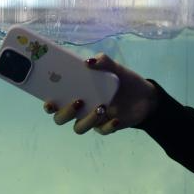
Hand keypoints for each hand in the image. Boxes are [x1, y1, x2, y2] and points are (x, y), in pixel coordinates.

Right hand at [44, 53, 158, 134]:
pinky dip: (108, 126)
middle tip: (79, 101)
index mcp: (76, 93)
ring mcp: (92, 120)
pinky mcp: (106, 127)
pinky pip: (101, 131)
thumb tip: (87, 62)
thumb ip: (102, 61)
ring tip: (101, 108)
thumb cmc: (123, 81)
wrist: (145, 96)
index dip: (48, 105)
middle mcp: (80, 109)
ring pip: (78, 128)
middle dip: (66, 112)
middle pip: (61, 119)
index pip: (54, 102)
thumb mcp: (115, 68)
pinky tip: (116, 118)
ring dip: (87, 120)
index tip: (50, 101)